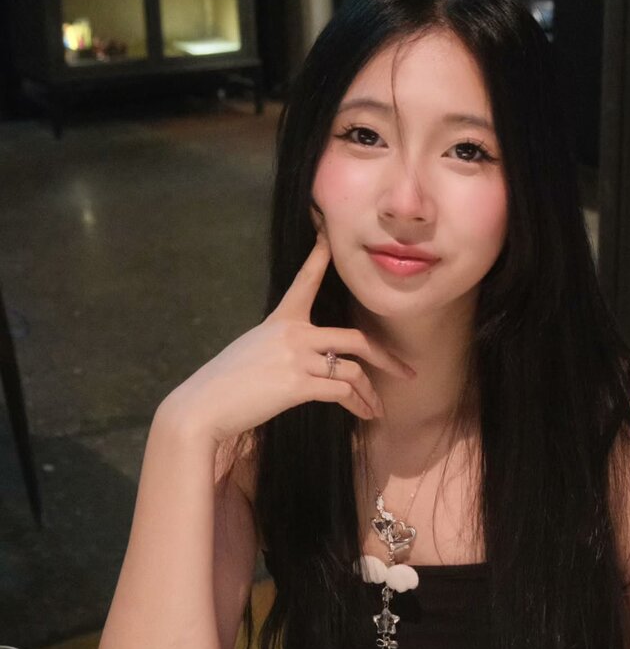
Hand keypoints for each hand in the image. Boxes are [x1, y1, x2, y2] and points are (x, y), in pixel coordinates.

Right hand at [163, 237, 413, 443]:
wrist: (204, 405)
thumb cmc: (225, 384)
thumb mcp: (254, 352)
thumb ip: (283, 348)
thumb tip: (308, 362)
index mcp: (281, 319)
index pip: (306, 279)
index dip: (321, 254)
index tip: (330, 233)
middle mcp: (293, 332)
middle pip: (354, 338)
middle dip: (386, 358)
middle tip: (406, 372)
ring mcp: (297, 357)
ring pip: (353, 370)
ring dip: (371, 393)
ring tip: (378, 409)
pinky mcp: (298, 384)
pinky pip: (342, 391)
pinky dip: (358, 404)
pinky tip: (365, 415)